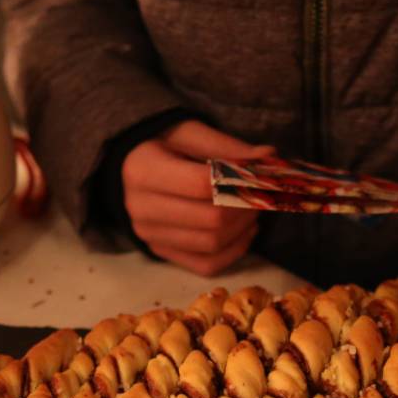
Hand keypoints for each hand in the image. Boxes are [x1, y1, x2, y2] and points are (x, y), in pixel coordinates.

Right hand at [122, 121, 273, 275]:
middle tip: (260, 193)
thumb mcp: (189, 133)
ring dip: (244, 228)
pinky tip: (244, 231)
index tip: (262, 176)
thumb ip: (226, 147)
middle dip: (246, 207)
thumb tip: (268, 157)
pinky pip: (207, 265)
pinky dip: (234, 251)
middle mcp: (141, 209)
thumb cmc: (161, 144)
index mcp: (144, 171)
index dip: (240, 182)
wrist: (128, 168)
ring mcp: (150, 236)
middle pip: (212, 220)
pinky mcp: (161, 252)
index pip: (203, 184)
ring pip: (213, 244)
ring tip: (252, 208)